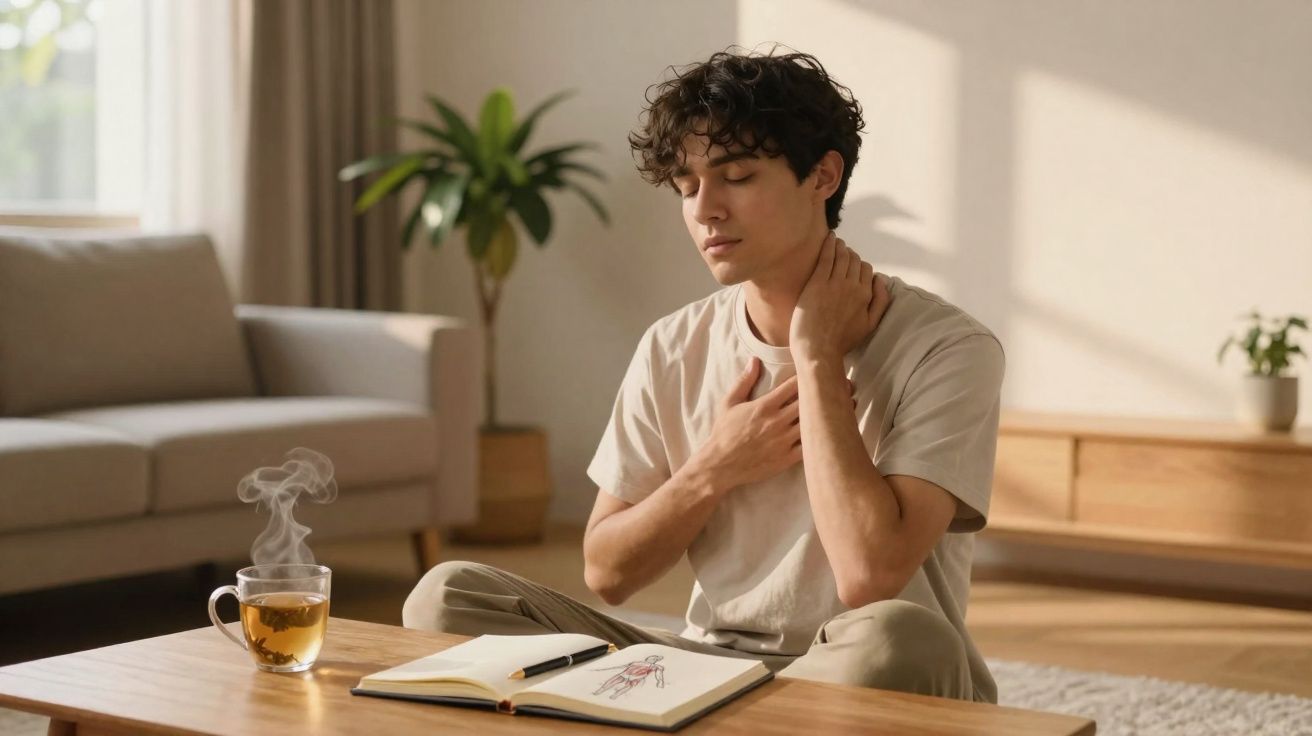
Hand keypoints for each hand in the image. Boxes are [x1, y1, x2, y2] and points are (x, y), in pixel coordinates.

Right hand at [689, 358, 858, 492]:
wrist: (719, 465)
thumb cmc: (723, 433)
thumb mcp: (729, 403)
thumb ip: (744, 381)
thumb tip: (755, 360)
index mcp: (764, 406)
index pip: (795, 386)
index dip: (812, 376)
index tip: (825, 369)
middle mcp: (777, 421)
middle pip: (810, 402)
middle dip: (829, 391)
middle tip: (848, 384)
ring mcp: (784, 441)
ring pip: (814, 424)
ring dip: (832, 413)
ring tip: (850, 403)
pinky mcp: (787, 458)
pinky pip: (811, 446)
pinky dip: (824, 438)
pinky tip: (836, 431)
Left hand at [790, 231, 890, 363]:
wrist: (818, 349)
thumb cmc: (842, 341)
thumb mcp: (870, 324)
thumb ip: (880, 302)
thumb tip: (882, 280)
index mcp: (866, 295)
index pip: (867, 270)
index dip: (860, 265)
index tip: (852, 264)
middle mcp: (853, 286)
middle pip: (854, 261)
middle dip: (850, 254)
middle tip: (842, 250)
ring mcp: (835, 282)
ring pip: (842, 255)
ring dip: (840, 245)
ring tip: (835, 241)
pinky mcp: (817, 282)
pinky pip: (826, 256)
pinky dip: (828, 244)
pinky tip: (828, 237)